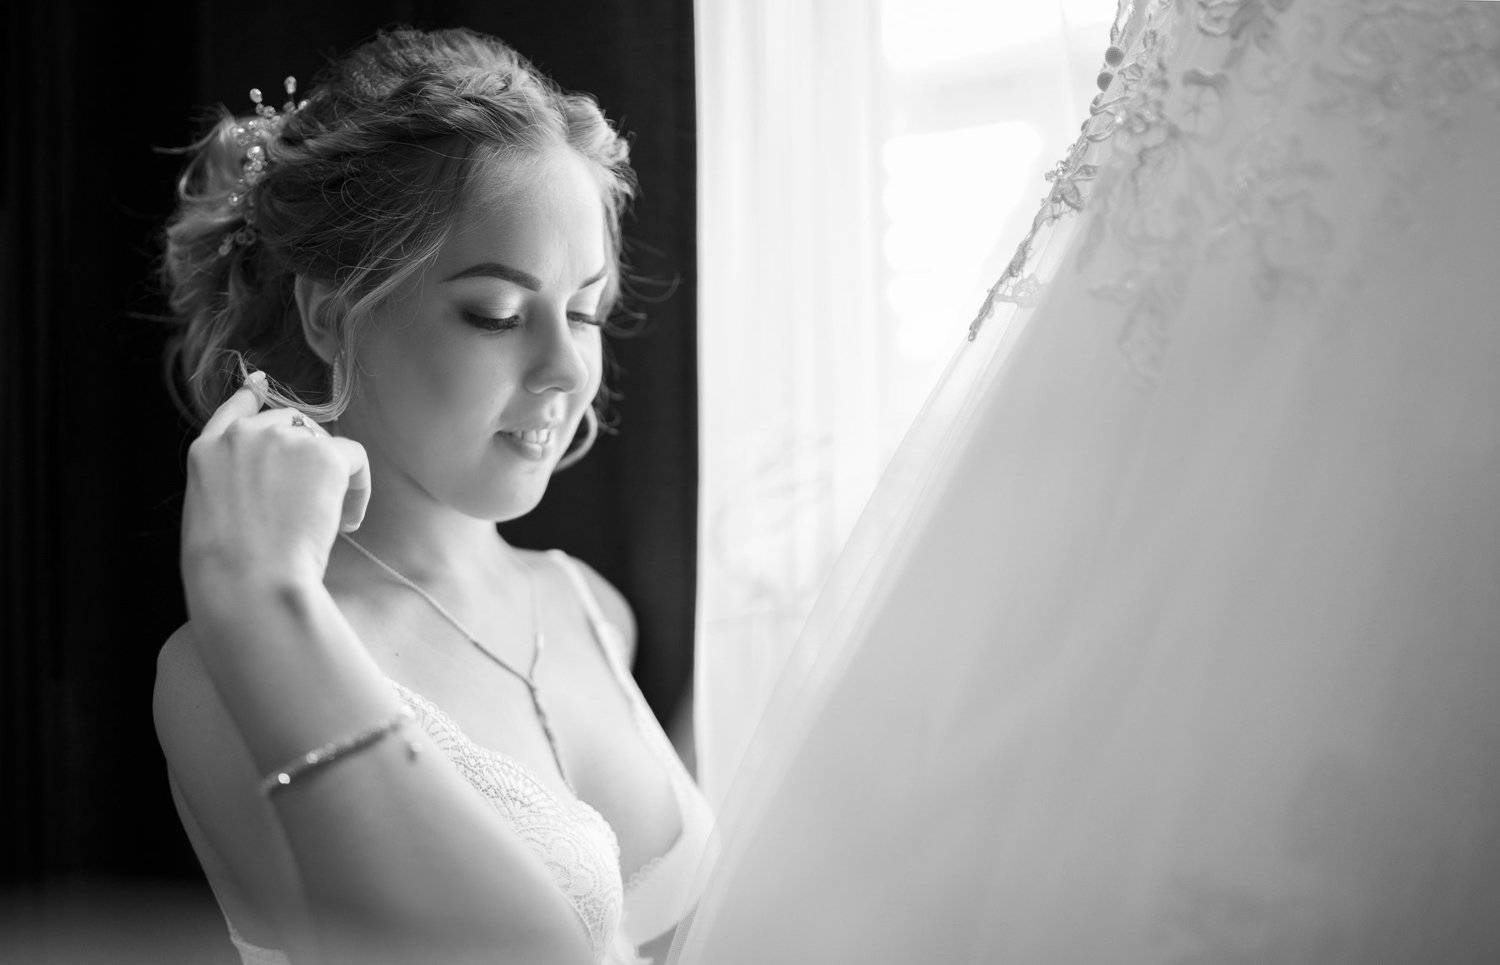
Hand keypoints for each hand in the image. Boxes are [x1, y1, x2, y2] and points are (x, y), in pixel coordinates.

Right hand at [181, 371, 370, 593]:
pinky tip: (350, 521)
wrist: (248, 580)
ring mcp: (282, 439)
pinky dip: (360, 489)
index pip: (233, 412)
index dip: (250, 397)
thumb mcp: (208, 518)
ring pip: (325, 443)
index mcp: (207, 452)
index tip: (261, 383)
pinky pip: (355, 459)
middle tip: (317, 505)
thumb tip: (269, 489)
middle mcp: (243, 435)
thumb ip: (231, 488)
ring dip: (334, 478)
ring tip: (333, 523)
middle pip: (290, 425)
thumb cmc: (228, 571)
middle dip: (308, 458)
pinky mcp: (322, 453)